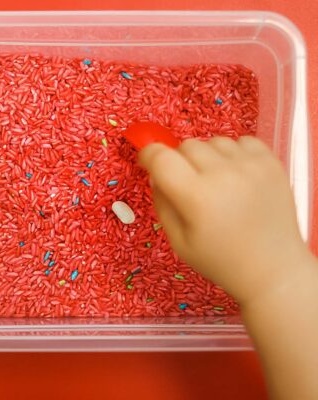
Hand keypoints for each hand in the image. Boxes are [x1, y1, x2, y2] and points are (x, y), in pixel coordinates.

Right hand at [140, 136, 310, 304]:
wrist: (273, 269)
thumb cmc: (220, 260)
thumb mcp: (178, 241)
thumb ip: (162, 203)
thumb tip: (156, 174)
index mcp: (197, 197)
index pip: (161, 157)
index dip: (148, 155)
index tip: (148, 162)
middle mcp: (224, 174)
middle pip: (187, 145)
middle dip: (179, 161)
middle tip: (188, 184)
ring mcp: (251, 166)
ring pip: (213, 142)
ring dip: (207, 157)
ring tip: (217, 182)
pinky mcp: (271, 162)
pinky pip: (241, 141)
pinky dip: (233, 154)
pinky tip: (237, 176)